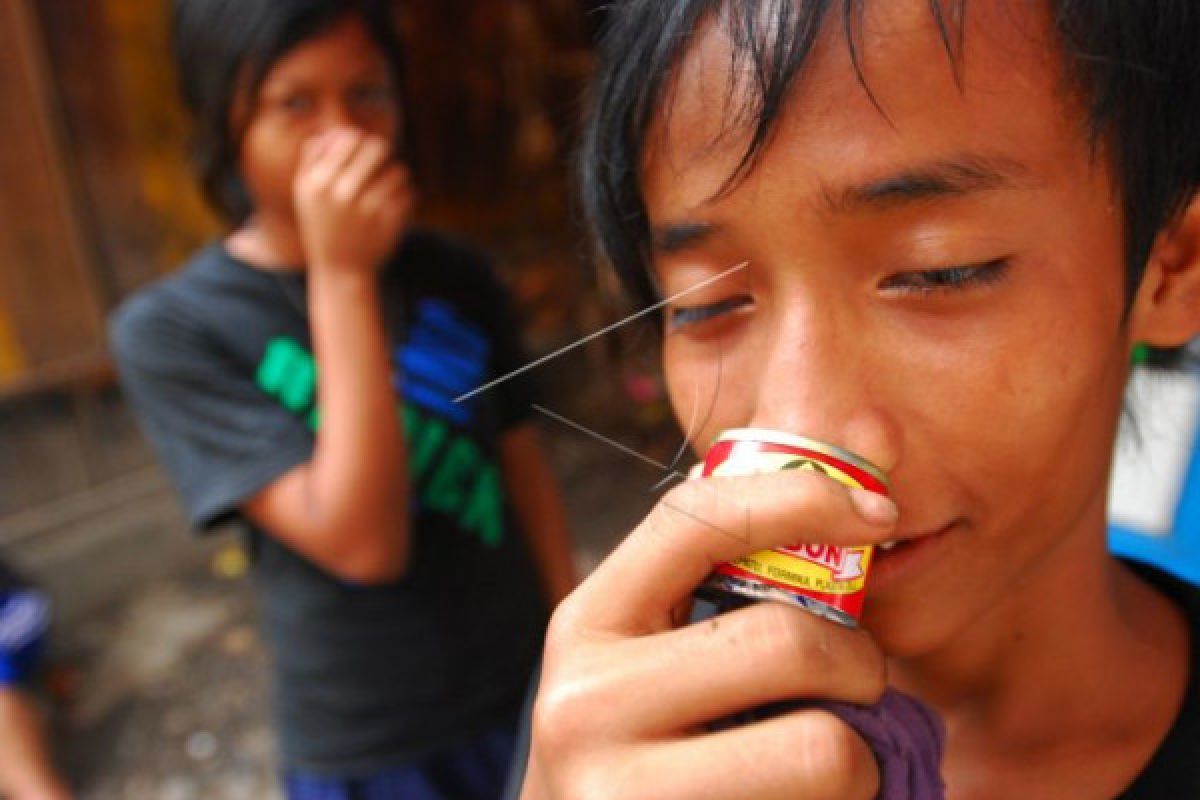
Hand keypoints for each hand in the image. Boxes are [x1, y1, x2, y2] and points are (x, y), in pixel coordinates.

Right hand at [293, 127, 413, 275]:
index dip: (359, 141)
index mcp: (317, 182)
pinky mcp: (389, 223)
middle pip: (377, 147)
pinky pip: (409, 193)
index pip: (348, 138)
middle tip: (380, 164)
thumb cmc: (323, 224)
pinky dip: (404, 198)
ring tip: (385, 190)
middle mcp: (340, 193)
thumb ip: (313, 158)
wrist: (340, 270)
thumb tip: (336, 132)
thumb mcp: (306, 193)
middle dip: (382, 153)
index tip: (360, 152)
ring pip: (398, 171)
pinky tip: (393, 208)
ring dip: (395, 178)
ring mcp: (366, 208)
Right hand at [524, 471, 898, 799]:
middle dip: (860, 665)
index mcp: (584, 627)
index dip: (800, 497)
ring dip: (863, 760)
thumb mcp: (634, 672)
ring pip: (827, 748)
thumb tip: (819, 503)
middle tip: (857, 693)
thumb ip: (701, 604)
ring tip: (828, 772)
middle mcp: (585, 704)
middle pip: (789, 640)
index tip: (879, 513)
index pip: (695, 519)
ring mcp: (622, 794)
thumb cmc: (632, 763)